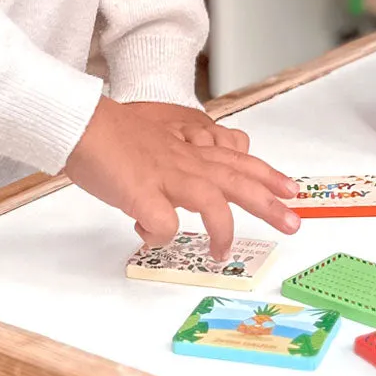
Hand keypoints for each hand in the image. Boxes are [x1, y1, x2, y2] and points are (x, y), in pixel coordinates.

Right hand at [64, 96, 298, 260]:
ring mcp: (166, 174)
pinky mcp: (142, 192)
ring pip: (212, 200)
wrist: (82, 122)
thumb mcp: (156, 139)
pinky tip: (150, 236)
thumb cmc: (114, 130)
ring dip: (222, 229)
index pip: (238, 160)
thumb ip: (174, 165)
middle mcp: (185, 159)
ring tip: (224, 252)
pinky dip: (160, 236)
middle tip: (293, 222)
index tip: (290, 189)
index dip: (267, 175)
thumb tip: (169, 204)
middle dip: (269, 202)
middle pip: (238, 180)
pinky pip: (163, 224)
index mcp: (189, 147)